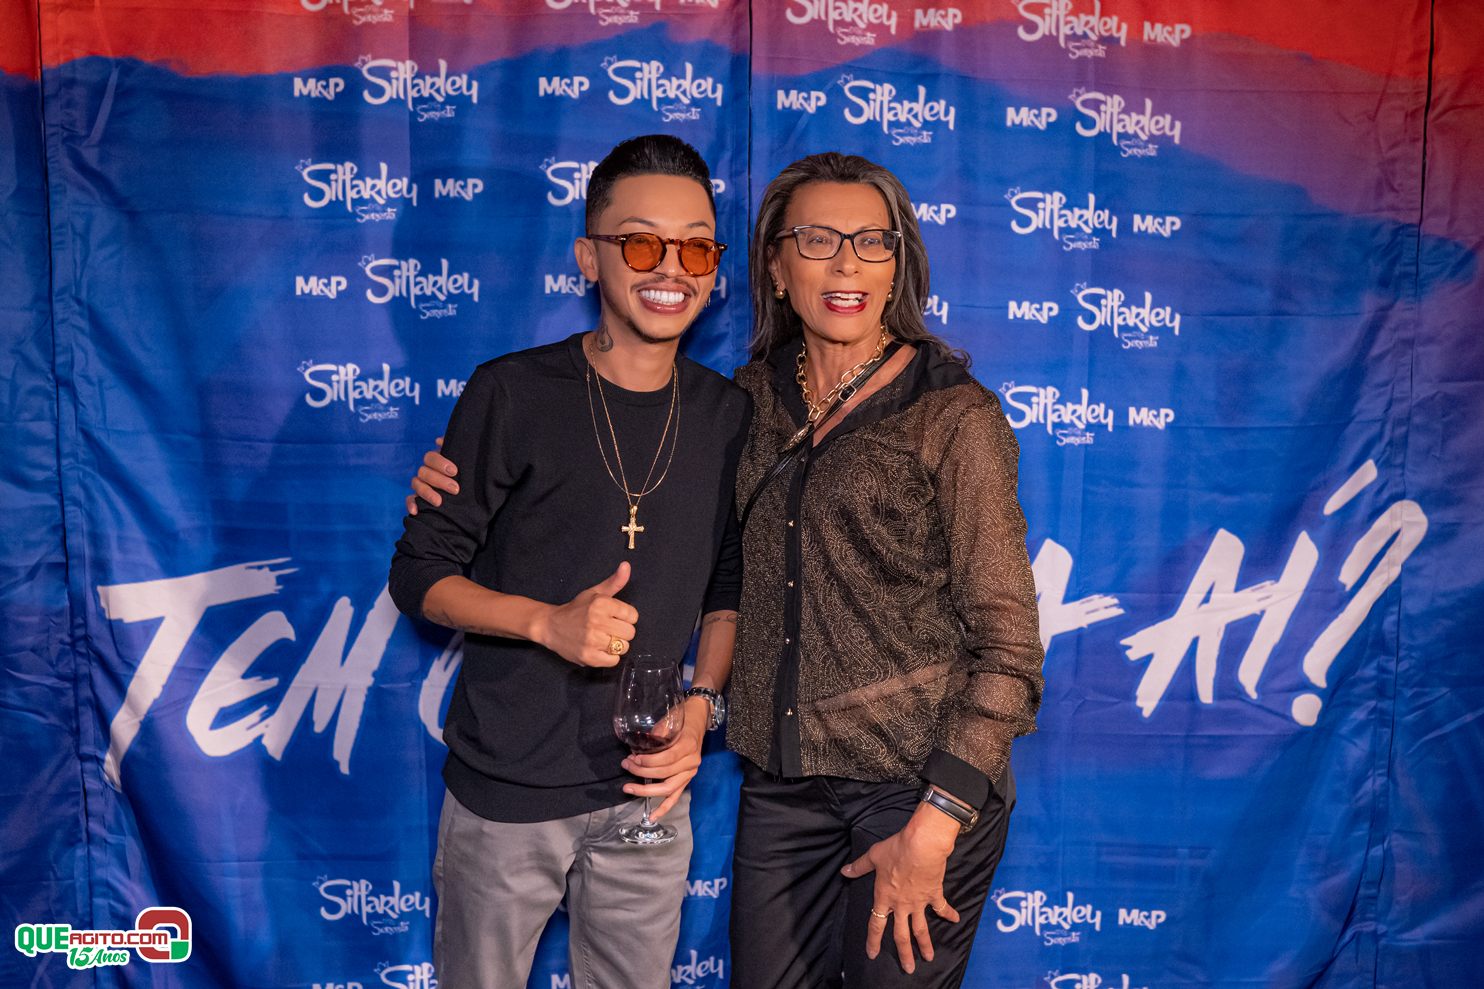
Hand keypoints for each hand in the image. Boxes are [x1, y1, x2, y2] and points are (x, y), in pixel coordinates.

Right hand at [406, 438, 458, 515]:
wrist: (465, 492)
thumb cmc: (463, 473)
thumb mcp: (462, 461)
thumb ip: (455, 449)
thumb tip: (439, 440)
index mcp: (435, 461)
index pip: (430, 458)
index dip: (440, 463)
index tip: (454, 471)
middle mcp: (426, 472)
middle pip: (424, 472)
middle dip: (439, 481)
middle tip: (455, 489)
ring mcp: (421, 485)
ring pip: (417, 485)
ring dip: (427, 493)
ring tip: (439, 502)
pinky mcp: (418, 498)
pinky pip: (410, 499)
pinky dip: (411, 504)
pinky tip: (415, 511)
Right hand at [532, 562, 637, 667]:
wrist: (550, 626)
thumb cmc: (576, 609)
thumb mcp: (595, 592)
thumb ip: (615, 581)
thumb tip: (627, 565)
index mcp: (601, 603)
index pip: (633, 615)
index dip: (625, 617)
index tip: (613, 617)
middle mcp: (596, 621)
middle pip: (630, 632)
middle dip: (622, 632)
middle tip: (607, 629)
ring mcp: (592, 640)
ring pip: (623, 647)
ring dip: (616, 645)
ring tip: (603, 639)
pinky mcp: (588, 657)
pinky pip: (613, 661)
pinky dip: (609, 657)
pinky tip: (599, 649)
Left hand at [621, 695, 707, 821]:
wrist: (698, 718)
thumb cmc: (682, 718)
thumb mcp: (669, 721)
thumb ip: (656, 735)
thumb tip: (637, 748)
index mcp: (688, 746)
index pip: (666, 759)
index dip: (647, 762)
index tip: (632, 758)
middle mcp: (691, 762)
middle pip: (664, 775)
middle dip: (641, 773)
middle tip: (626, 765)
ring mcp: (690, 773)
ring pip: (668, 789)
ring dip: (646, 790)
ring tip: (628, 788)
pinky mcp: (687, 779)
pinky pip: (675, 797)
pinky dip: (664, 808)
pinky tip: (652, 817)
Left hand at [840, 807, 960, 973]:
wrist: (921, 846)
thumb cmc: (896, 850)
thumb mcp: (874, 856)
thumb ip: (859, 866)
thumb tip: (845, 871)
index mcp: (884, 897)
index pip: (876, 924)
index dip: (873, 940)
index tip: (872, 954)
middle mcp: (901, 904)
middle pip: (901, 934)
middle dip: (904, 953)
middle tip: (908, 969)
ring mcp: (918, 902)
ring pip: (921, 929)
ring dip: (925, 944)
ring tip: (929, 958)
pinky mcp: (934, 894)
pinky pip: (942, 908)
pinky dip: (949, 914)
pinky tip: (956, 920)